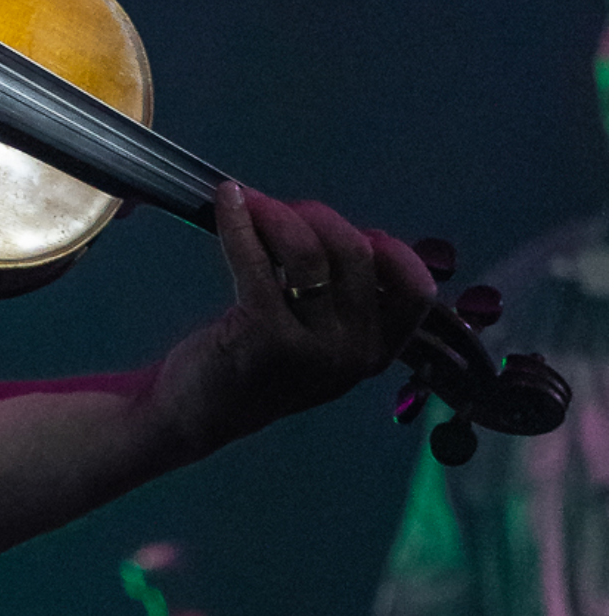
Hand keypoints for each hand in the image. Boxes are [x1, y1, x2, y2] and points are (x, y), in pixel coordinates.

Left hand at [152, 184, 435, 457]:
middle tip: (279, 212)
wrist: (199, 414)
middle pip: (356, 252)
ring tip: (251, 205)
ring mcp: (314, 348)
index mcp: (377, 351)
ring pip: (309, 251)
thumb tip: (339, 227)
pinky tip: (227, 201)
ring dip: (278, 214)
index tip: (354, 233)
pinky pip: (257, 260)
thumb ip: (341, 297)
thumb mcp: (319, 340)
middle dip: (316, 217)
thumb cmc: (259, 366)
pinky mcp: (267, 336)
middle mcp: (355, 352)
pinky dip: (239, 221)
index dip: (389, 249)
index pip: (415, 290)